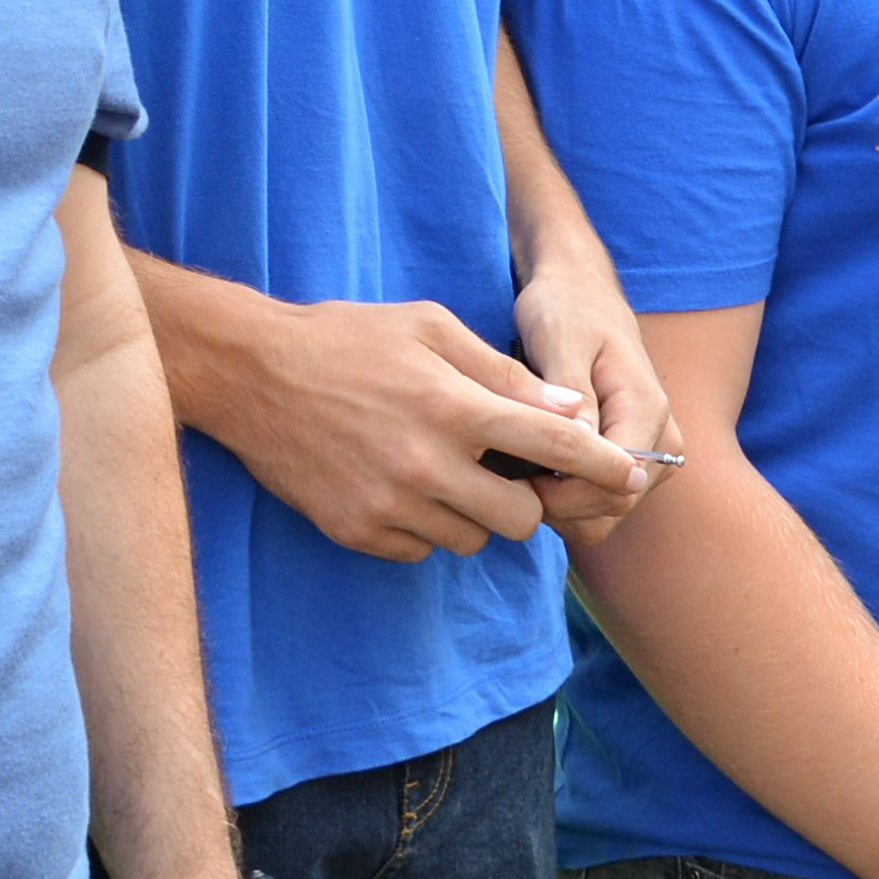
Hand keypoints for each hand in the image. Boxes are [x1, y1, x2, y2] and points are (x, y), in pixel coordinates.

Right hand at [175, 293, 647, 561]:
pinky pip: (421, 550)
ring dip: (475, 514)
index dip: (604, 463)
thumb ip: (503, 373)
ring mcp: (389, 505)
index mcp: (453, 405)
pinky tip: (403, 485)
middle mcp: (427, 464)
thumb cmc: (346, 338)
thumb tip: (570, 409)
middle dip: (528, 498)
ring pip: (472, 540)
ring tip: (445, 471)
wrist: (248, 374)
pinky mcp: (356, 532)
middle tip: (506, 470)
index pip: (555, 445)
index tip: (630, 475)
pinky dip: (426, 526)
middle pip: (522, 518)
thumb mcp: (429, 327)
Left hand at [513, 236, 679, 540]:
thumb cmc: (566, 309)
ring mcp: (649, 454)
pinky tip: (530, 475)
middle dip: (561, 505)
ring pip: (608, 514)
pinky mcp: (626, 461)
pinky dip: (566, 503)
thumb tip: (583, 446)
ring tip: (517, 473)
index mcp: (646, 408)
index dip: (567, 492)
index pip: (619, 481)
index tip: (519, 474)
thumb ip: (572, 392)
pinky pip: (601, 504)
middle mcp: (660, 439)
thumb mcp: (561, 338)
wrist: (579, 294)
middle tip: (508, 476)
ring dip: (561, 509)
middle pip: (616, 505)